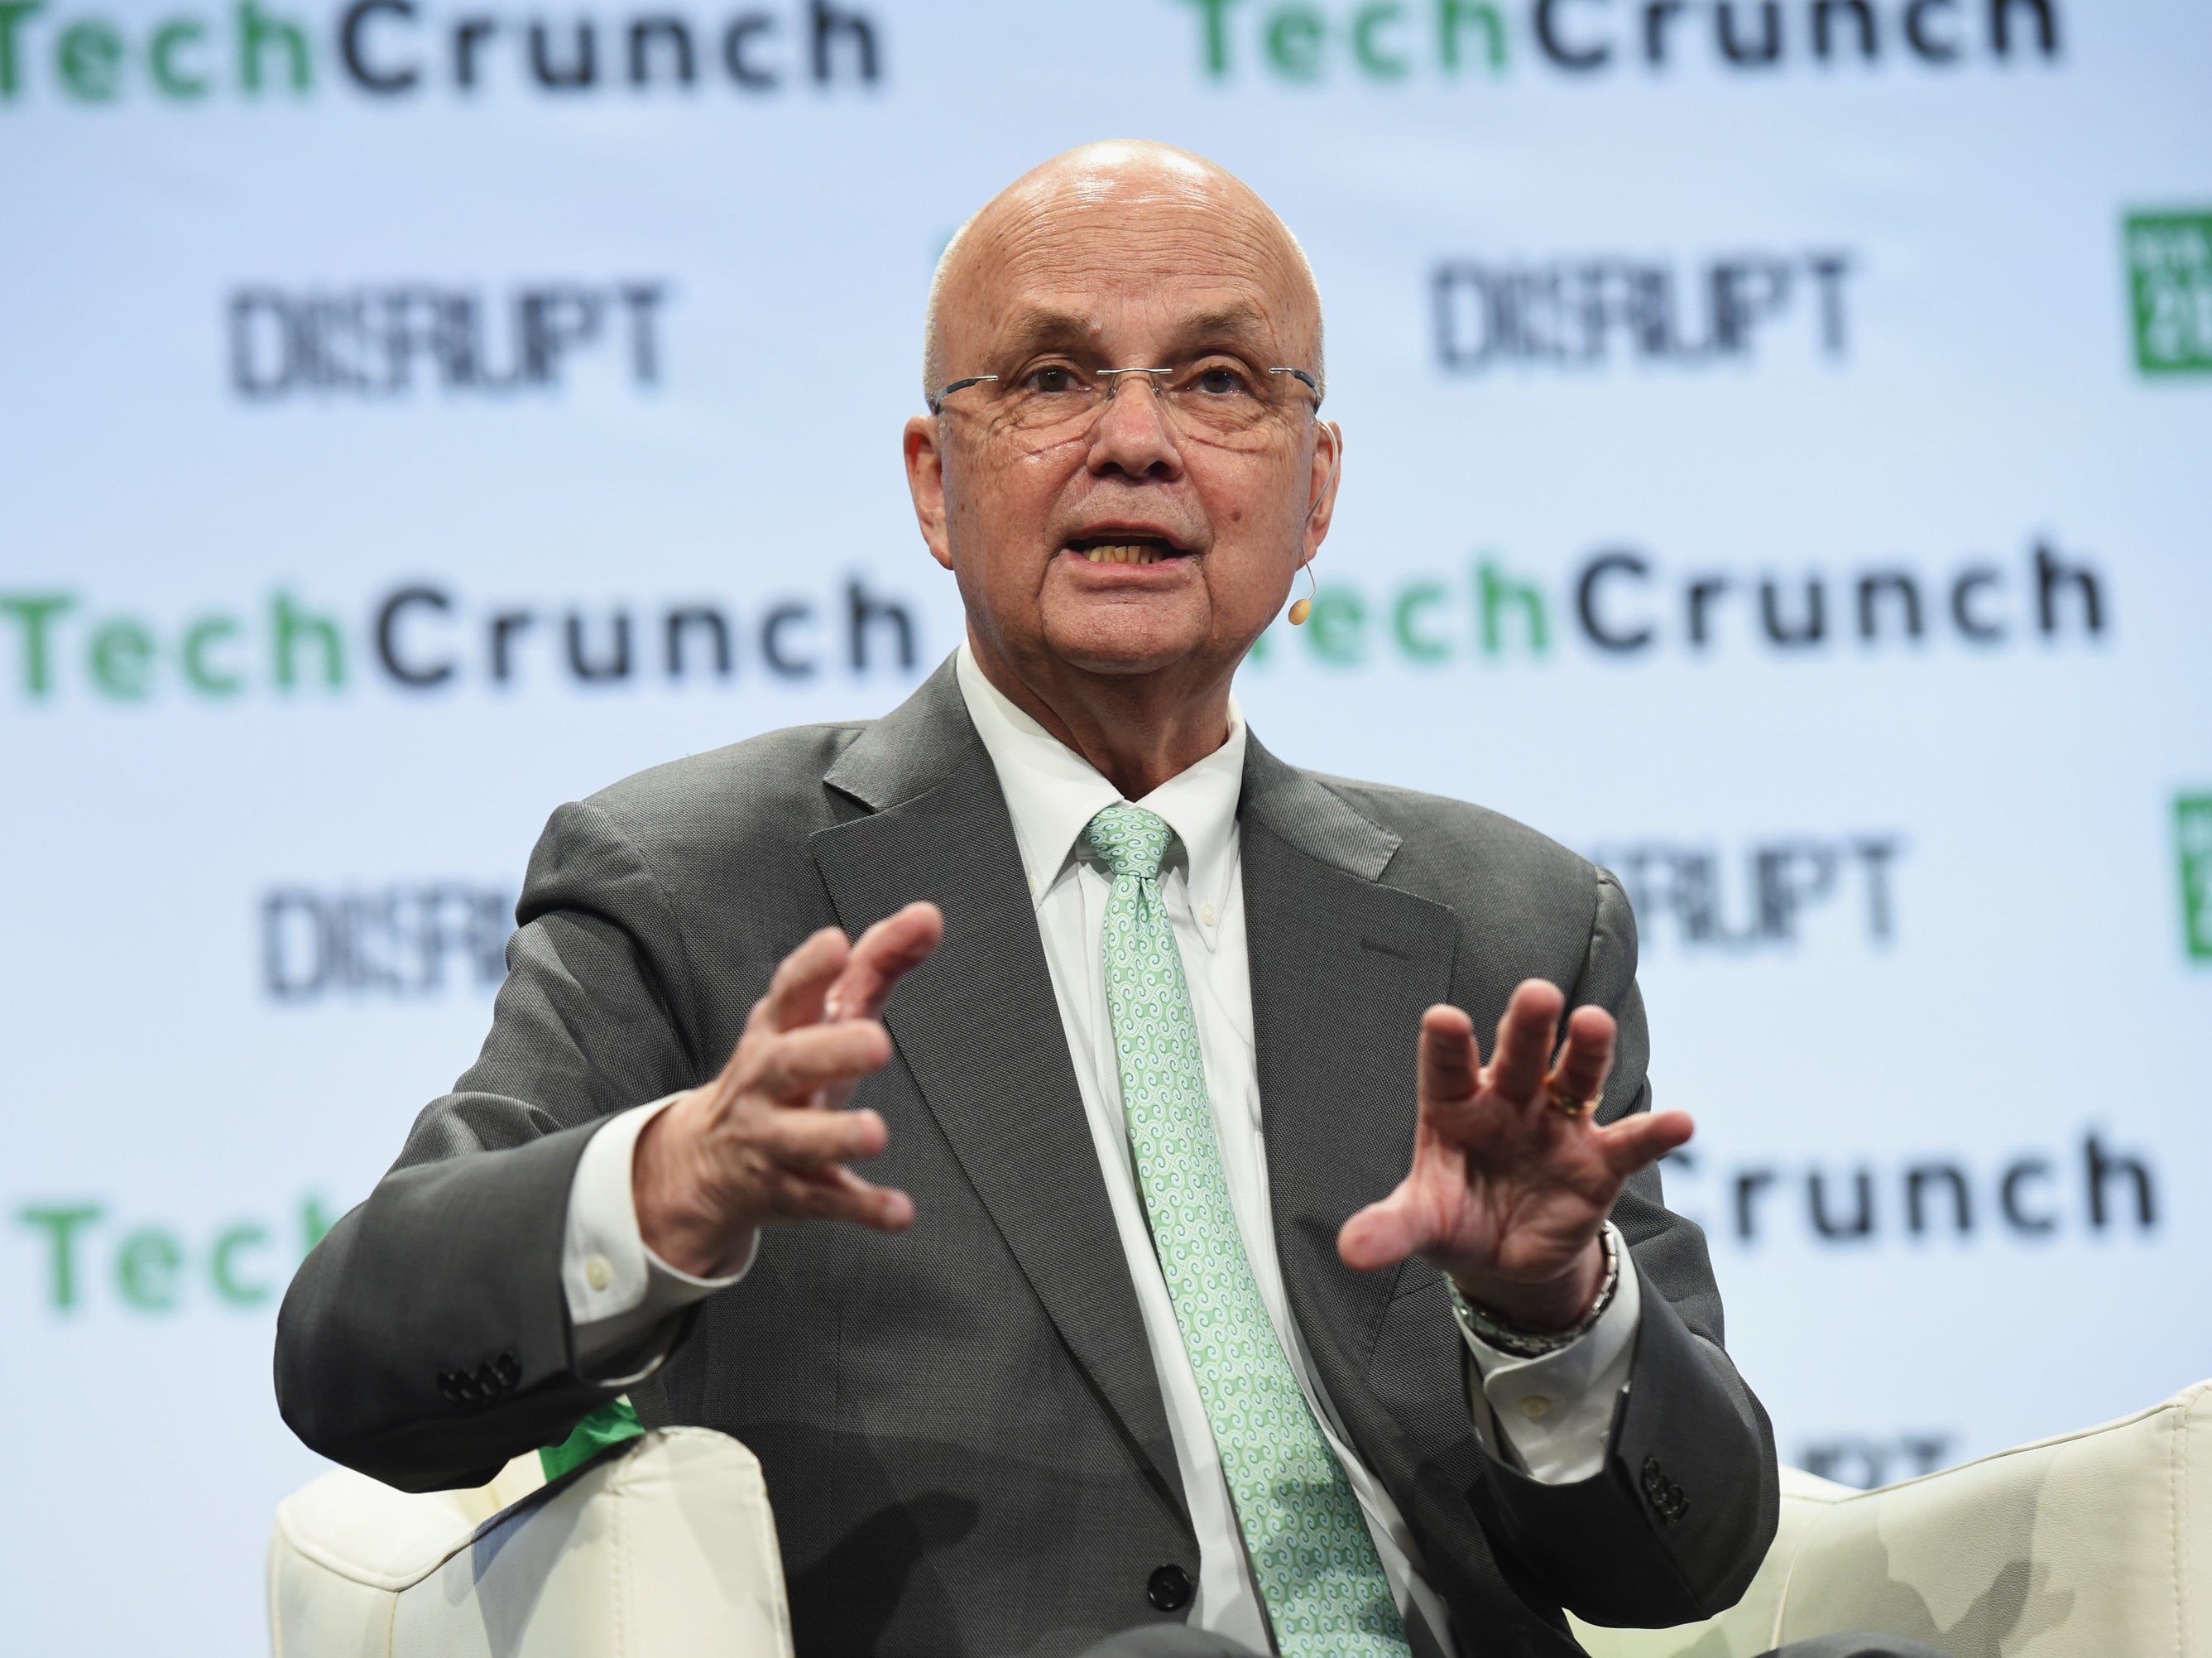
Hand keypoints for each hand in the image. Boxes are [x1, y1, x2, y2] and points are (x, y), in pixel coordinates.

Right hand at [633, 902, 943, 1276]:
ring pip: (800, 1139)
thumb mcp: (821, 1016)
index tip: (836, 944)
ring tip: (875, 1133)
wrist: (708, 1161)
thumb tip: (927, 916)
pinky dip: (862, 1209)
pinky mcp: (791, 1192)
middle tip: (877, 1042)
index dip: (810, 969)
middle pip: (790, 1063)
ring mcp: (774, 1140)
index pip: (788, 993)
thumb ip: (876, 964)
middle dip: (829, 1051)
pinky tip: (898, 1211)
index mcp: (778, 1031)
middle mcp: (768, 1083)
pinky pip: (826, 1203)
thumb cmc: (783, 1070)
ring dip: (836, 1136)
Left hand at [1336, 979, 1693, 1331]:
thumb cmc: (1454, 1216)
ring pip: (1576, 1079)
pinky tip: (1681, 1123)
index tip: (1444, 1018)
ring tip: (1595, 1024)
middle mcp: (1509, 1100)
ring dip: (1587, 1052)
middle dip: (1528, 1026)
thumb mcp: (1421, 1223)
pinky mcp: (1600, 1160)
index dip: (1447, 1044)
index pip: (1447, 1067)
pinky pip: (1630, 1142)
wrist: (1505, 1255)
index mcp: (1455, 1105)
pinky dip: (1656, 1133)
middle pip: (1519, 1055)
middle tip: (1538, 993)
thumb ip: (1390, 1229)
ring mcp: (1558, 1124)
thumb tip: (1349, 1251)